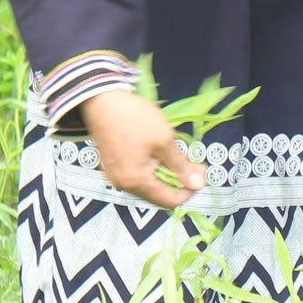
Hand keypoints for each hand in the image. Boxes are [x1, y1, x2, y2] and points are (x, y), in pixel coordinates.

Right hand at [81, 91, 208, 208]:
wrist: (102, 101)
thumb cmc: (134, 119)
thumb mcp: (164, 140)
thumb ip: (181, 166)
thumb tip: (198, 185)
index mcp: (136, 182)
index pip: (169, 201)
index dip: (190, 189)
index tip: (201, 170)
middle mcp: (123, 185)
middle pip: (159, 195)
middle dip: (179, 180)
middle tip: (193, 161)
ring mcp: (116, 176)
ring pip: (149, 184)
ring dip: (166, 173)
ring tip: (176, 153)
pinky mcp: (113, 166)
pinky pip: (138, 175)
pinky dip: (153, 168)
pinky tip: (159, 152)